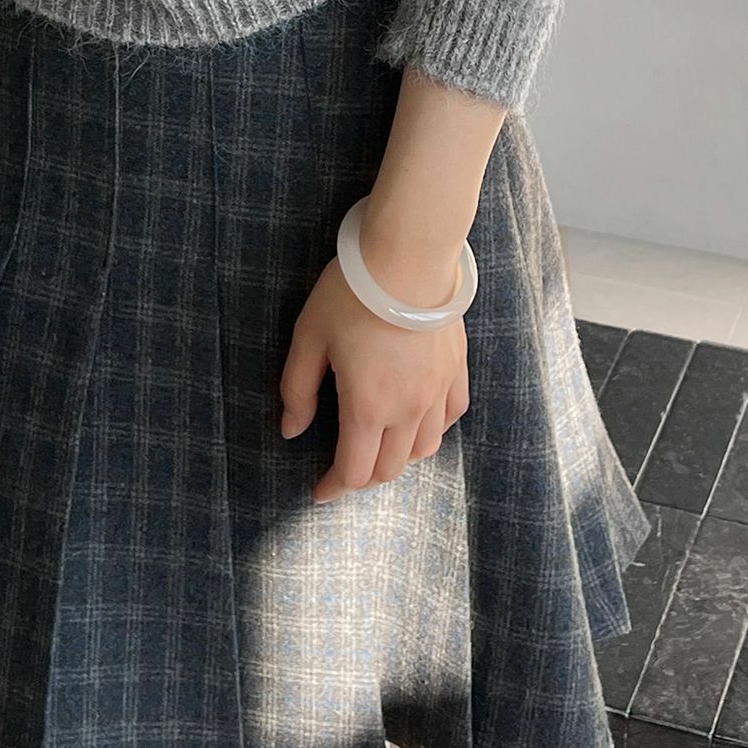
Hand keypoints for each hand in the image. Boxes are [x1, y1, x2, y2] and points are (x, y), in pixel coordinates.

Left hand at [280, 246, 470, 504]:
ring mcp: (437, 392)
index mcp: (367, 407)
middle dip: (363, 476)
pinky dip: (432, 430)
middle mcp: (407, 410)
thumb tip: (291, 430)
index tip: (318, 491)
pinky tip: (419, 419)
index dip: (333, 488)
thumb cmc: (352, 294)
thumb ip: (297, 389)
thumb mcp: (309, 338)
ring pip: (424, 450)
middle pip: (389, 469)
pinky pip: (449, 417)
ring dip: (398, 458)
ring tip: (379, 446)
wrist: (409, 256)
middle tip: (343, 468)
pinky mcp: (456, 370)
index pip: (354, 472)